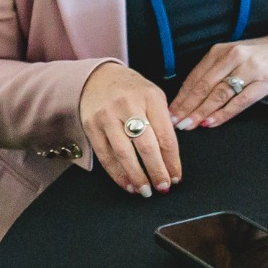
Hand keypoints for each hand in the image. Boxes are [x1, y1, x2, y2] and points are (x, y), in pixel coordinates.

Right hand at [79, 61, 181, 195]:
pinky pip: (105, 155)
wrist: (97, 77)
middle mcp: (127, 105)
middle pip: (145, 145)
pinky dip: (116, 173)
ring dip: (136, 176)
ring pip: (123, 153)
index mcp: (150, 97)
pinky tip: (127, 183)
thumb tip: (170, 157)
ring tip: (145, 190)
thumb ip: (163, 121)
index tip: (176, 176)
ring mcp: (107, 116)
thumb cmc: (130, 90)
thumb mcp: (153, 96)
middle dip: (156, 170)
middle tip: (163, 187)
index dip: (172, 160)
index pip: (165, 135)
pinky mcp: (91, 126)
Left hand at [168, 34, 267, 129]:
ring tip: (189, 125)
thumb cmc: (263, 55)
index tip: (168, 112)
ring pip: (219, 94)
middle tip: (174, 123)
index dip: (180, 97)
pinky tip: (212, 122)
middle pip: (203, 86)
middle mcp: (232, 57)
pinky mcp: (266, 81)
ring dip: (202, 112)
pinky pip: (240, 100)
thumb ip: (214, 71)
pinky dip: (224, 113)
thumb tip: (191, 95)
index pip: (195, 77)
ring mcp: (250, 69)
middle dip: (186, 107)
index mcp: (220, 51)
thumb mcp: (234, 56)